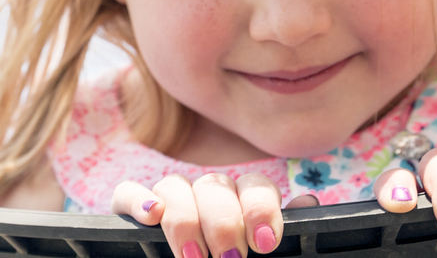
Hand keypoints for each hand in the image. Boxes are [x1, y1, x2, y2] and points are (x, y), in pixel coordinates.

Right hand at [110, 173, 313, 257]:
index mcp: (242, 201)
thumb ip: (274, 230)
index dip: (261, 210)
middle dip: (224, 223)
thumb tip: (307, 202)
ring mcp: (169, 197)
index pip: (255, 186)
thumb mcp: (259, 257)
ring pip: (175, 186)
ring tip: (194, 256)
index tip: (264, 244)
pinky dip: (139, 200)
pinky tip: (152, 216)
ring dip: (185, 220)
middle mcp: (207, 193)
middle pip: (215, 186)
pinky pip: (129, 192)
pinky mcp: (131, 207)